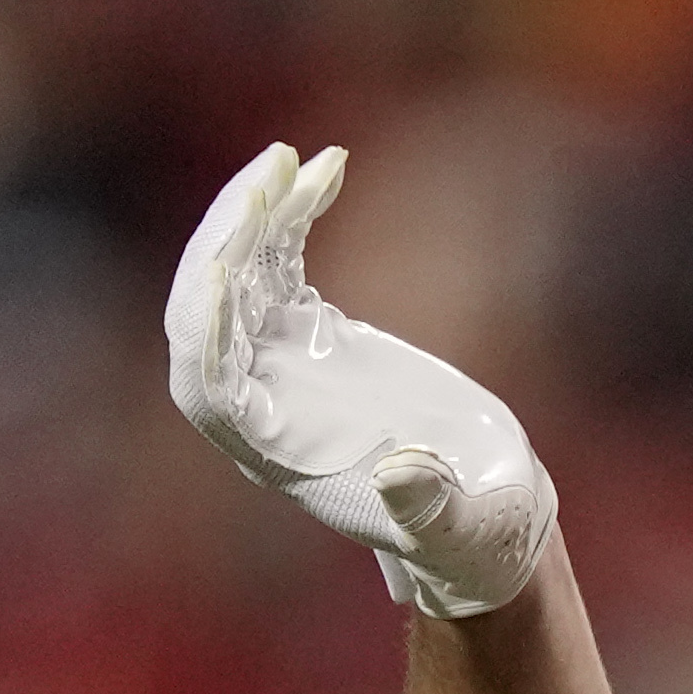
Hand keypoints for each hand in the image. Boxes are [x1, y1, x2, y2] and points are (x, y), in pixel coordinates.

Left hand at [165, 141, 554, 622]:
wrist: (485, 511)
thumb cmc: (475, 535)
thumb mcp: (464, 528)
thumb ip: (431, 507)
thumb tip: (402, 475)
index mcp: (279, 456)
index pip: (210, 391)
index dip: (207, 334)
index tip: (223, 274)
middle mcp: (264, 404)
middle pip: (209, 318)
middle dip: (225, 248)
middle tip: (264, 183)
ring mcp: (282, 363)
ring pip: (237, 276)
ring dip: (254, 214)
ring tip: (290, 158)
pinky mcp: (311, 331)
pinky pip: (280, 260)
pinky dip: (294, 212)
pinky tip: (327, 167)